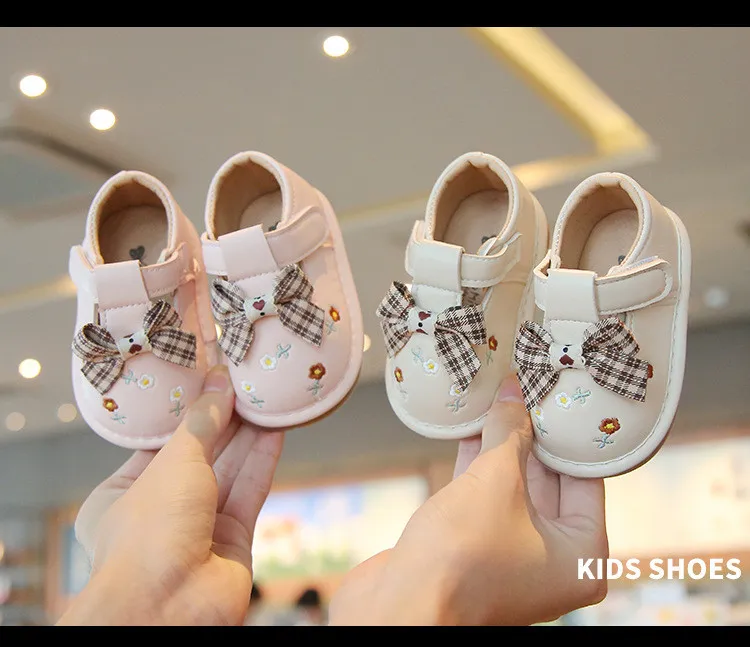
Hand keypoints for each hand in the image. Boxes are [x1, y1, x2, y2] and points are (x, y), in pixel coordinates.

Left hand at [57, 365, 284, 625]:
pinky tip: (276, 430)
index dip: (188, 409)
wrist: (168, 608)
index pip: (160, 441)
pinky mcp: (233, 541)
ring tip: (266, 396)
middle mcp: (161, 511)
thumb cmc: (148, 536)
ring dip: (249, 435)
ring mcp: (198, 528)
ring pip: (229, 471)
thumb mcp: (173, 462)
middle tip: (246, 381)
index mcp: (123, 493)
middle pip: (200, 454)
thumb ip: (202, 423)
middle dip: (224, 418)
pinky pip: (250, 491)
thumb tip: (219, 385)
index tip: (210, 380)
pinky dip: (263, 460)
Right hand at [329, 375, 607, 625]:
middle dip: (531, 434)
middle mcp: (552, 559)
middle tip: (526, 390)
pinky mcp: (474, 549)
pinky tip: (468, 426)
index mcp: (581, 556)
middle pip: (548, 480)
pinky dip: (475, 464)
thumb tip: (514, 392)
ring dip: (500, 445)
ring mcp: (511, 555)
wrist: (400, 605)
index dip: (567, 433)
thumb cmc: (459, 560)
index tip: (557, 397)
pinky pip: (483, 497)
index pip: (586, 478)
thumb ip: (508, 432)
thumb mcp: (494, 480)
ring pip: (511, 486)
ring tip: (497, 398)